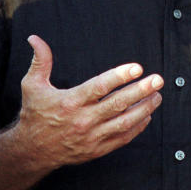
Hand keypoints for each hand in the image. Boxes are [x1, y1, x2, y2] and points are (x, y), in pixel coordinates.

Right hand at [17, 35, 162, 170]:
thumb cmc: (34, 114)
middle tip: (158, 79)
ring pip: (124, 122)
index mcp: (69, 102)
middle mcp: (82, 120)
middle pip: (118, 104)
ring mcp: (91, 137)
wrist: (32, 151)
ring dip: (144, 109)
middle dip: (141, 91)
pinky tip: (147, 115)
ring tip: (158, 95)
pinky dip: (137, 127)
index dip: (119, 76)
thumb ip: (40, 61)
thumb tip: (35, 38)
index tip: (137, 68)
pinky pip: (122, 138)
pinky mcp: (97, 150)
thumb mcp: (32, 85)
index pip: (99, 87)